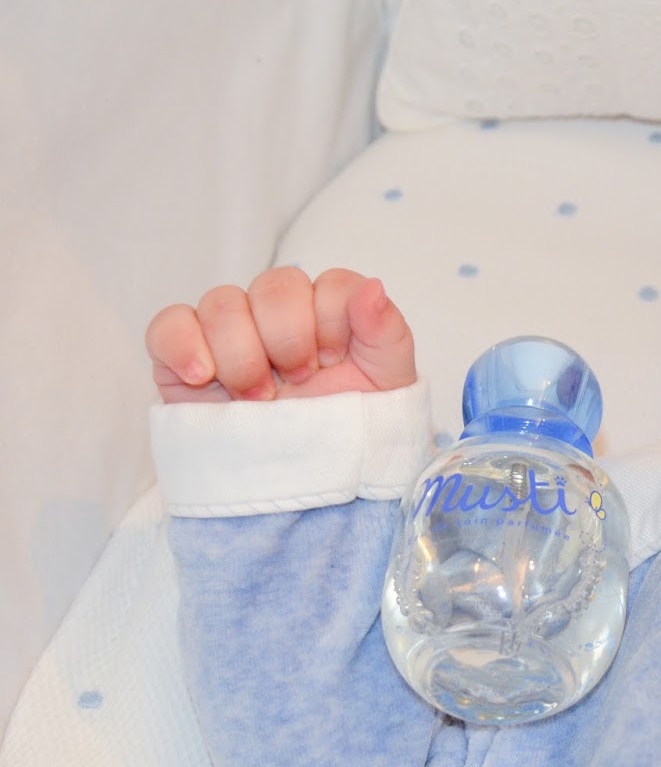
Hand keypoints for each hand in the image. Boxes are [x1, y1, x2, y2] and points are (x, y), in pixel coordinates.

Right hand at [146, 267, 417, 402]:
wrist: (307, 483)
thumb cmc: (350, 424)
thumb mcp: (386, 382)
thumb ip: (386, 331)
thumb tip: (373, 287)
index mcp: (329, 310)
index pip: (328, 284)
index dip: (331, 321)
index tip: (333, 361)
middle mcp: (278, 312)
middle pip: (274, 286)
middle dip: (289, 338)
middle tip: (298, 382)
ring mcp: (229, 331)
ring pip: (222, 302)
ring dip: (242, 352)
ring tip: (259, 398)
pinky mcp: (184, 356)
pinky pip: (168, 326)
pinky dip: (182, 344)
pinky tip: (202, 375)